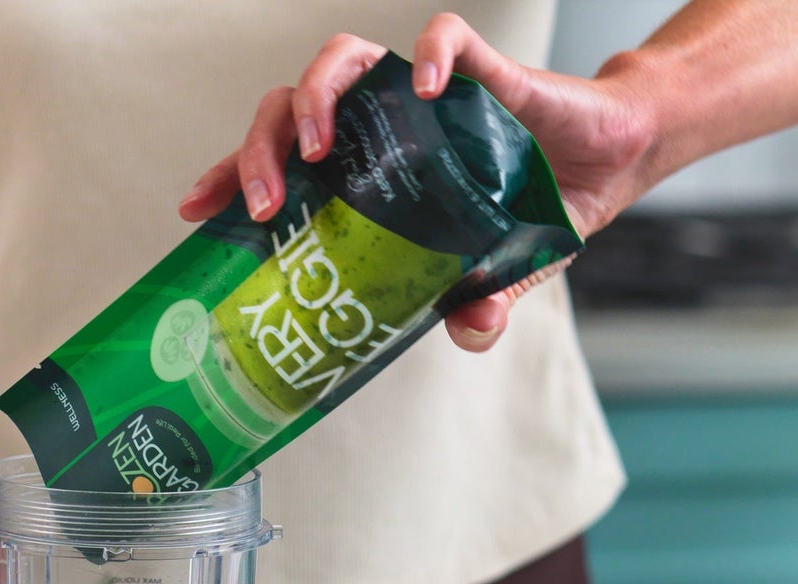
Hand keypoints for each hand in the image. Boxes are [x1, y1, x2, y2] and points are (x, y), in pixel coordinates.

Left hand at [178, 17, 655, 352]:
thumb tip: (471, 332)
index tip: (193, 210)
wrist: (604, 165)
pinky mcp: (480, 68)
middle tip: (263, 206)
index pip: (276, 159)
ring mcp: (421, 93)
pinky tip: (425, 87)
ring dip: (316, 97)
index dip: (228, 177)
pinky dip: (428, 54)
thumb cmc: (530, 210)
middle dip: (259, 151)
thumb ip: (479, 302)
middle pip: (287, 107)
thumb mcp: (499, 273)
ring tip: (319, 149)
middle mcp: (379, 124)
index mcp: (363, 170)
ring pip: (342, 60)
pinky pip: (444, 38)